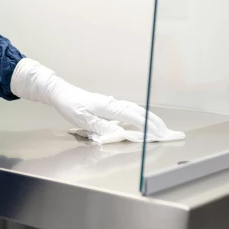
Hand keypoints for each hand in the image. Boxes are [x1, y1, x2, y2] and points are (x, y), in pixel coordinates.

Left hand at [11, 59, 183, 143]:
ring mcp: (112, 103)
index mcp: (110, 107)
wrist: (62, 93)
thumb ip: (102, 128)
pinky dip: (140, 117)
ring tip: (159, 128)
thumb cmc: (71, 106)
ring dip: (149, 119)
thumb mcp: (84, 120)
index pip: (134, 117)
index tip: (160, 134)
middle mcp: (114, 103)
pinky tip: (141, 122)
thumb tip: (120, 134)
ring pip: (136, 111)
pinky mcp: (109, 105)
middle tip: (167, 132)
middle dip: (155, 122)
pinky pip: (129, 111)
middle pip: (140, 112)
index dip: (148, 127)